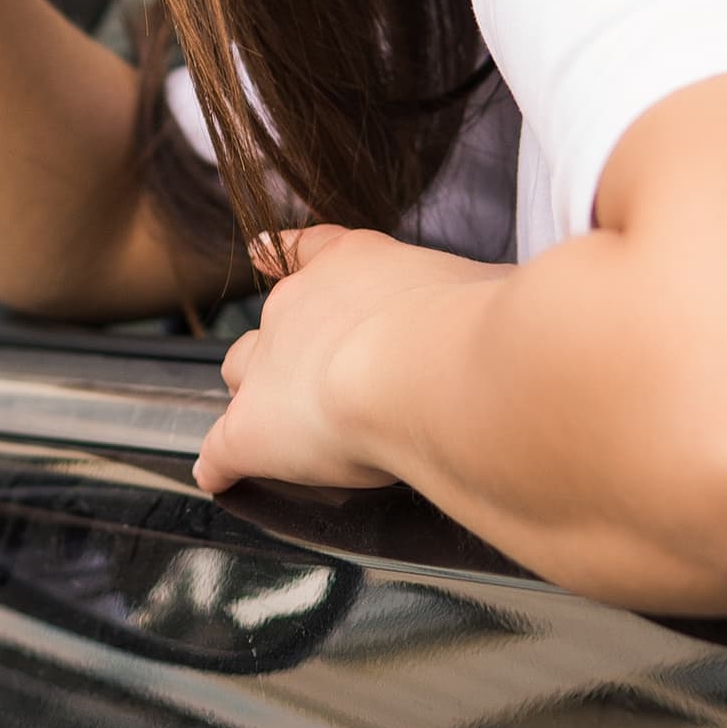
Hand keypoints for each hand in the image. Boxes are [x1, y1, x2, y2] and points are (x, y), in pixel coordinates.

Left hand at [193, 225, 502, 494]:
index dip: (285, 252)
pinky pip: (221, 449)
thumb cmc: (470, 322)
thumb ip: (478, 296)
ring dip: (254, 397)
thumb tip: (507, 301)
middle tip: (316, 375)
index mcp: (351, 262)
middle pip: (270, 323)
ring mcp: (267, 365)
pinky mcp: (251, 429)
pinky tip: (219, 478)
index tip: (266, 249)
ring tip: (276, 425)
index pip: (308, 250)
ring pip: (240, 375)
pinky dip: (220, 464)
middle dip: (283, 348)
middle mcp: (298, 302)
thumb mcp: (484, 287)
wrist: (424, 362)